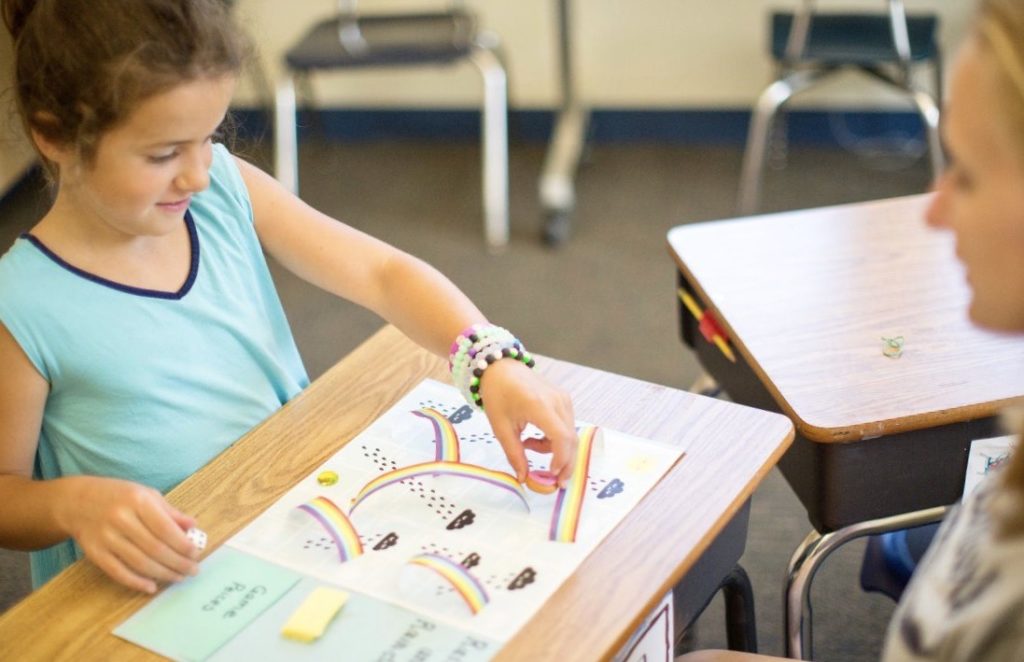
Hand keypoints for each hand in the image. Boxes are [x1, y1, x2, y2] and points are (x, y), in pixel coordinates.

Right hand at [57, 476, 200, 593]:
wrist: (76, 500)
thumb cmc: (118, 496)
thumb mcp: (146, 495)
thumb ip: (170, 512)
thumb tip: (193, 526)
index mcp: (138, 501)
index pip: (166, 529)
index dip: (183, 545)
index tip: (196, 554)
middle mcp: (121, 519)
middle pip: (155, 548)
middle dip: (178, 563)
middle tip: (192, 570)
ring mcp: (106, 537)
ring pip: (139, 562)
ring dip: (163, 574)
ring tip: (178, 577)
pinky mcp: (94, 552)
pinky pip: (118, 572)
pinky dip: (136, 582)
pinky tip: (152, 586)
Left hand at [478, 359, 576, 485]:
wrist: (501, 368)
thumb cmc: (498, 395)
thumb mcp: (500, 427)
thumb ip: (514, 454)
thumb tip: (524, 478)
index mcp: (539, 405)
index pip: (561, 437)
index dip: (560, 459)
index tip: (551, 475)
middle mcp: (557, 401)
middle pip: (571, 439)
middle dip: (565, 463)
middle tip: (554, 482)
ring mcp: (563, 399)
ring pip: (570, 434)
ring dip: (556, 450)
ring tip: (529, 446)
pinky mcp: (564, 400)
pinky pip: (567, 426)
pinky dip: (555, 439)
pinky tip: (536, 437)